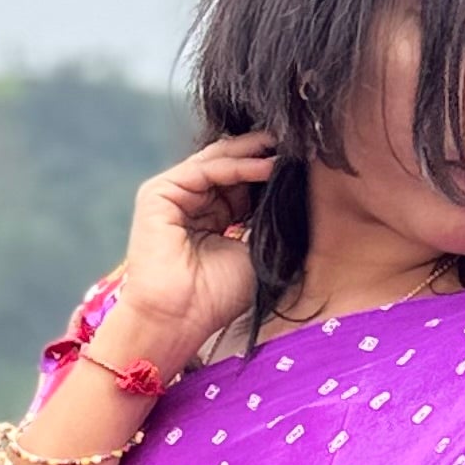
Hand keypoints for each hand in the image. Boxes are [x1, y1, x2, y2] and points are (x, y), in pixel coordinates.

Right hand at [100, 134, 279, 374]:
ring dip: (255, 154)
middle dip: (263, 154)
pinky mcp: (158, 193)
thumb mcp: (255, 251)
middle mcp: (190, 204)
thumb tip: (295, 191)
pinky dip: (237, 165)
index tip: (305, 166)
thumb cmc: (216, 297)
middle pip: (229, 166)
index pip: (241, 184)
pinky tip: (266, 165)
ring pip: (218, 161)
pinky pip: (205, 169)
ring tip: (288, 149)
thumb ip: (267, 221)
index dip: (270, 174)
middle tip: (300, 146)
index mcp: (210, 219)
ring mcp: (172, 196)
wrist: (180, 318)